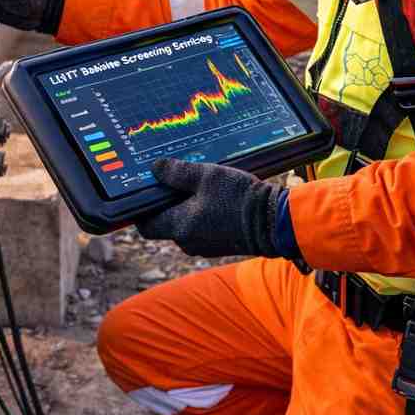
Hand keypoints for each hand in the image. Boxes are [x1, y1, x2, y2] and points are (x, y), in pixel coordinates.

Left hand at [136, 158, 281, 259]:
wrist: (274, 222)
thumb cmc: (238, 198)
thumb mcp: (206, 176)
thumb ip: (177, 172)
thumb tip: (155, 168)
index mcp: (179, 227)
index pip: (145, 226)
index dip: (141, 209)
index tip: (144, 192)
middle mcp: (188, 241)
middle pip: (165, 223)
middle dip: (167, 203)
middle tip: (174, 180)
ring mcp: (204, 246)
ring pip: (185, 225)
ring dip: (187, 207)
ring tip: (198, 185)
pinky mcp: (220, 245)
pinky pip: (202, 228)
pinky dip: (202, 214)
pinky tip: (214, 197)